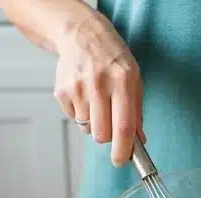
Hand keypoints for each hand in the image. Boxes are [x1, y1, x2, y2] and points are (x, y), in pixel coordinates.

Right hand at [53, 9, 142, 166]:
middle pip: (102, 134)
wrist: (81, 33)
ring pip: (87, 129)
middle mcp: (98, 85)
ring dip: (94, 125)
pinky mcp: (62, 90)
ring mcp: (77, 87)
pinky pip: (74, 118)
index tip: (121, 161)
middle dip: (108, 137)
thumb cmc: (112, 58)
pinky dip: (81, 114)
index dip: (123, 149)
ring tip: (98, 104)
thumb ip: (137, 112)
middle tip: (111, 125)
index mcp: (122, 83)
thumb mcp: (134, 80)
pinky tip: (85, 97)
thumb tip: (138, 141)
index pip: (123, 126)